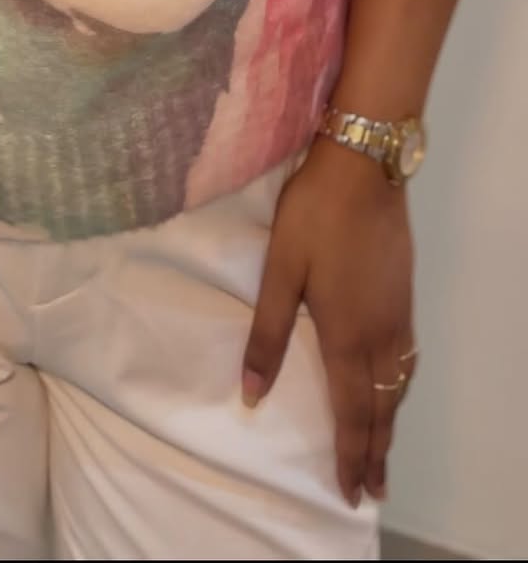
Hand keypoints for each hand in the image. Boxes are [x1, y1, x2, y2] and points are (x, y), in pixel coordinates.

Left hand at [242, 141, 415, 506]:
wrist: (363, 168)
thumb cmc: (314, 217)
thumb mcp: (280, 272)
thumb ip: (268, 334)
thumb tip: (252, 394)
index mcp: (347, 336)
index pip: (351, 413)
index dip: (350, 454)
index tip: (349, 491)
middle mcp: (379, 334)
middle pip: (381, 407)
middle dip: (376, 451)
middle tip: (373, 489)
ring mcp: (397, 313)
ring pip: (398, 383)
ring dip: (391, 421)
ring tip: (384, 448)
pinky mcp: (404, 292)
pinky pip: (407, 358)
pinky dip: (401, 386)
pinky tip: (395, 381)